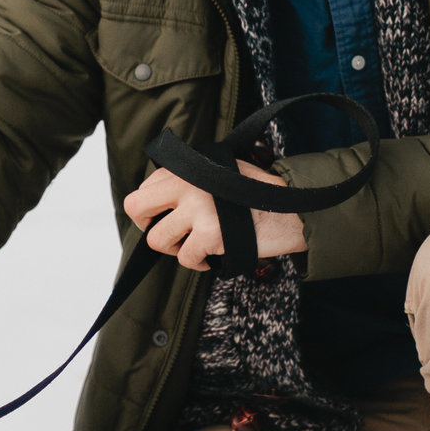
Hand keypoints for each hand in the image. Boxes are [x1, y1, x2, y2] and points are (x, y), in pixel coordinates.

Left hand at [121, 161, 306, 270]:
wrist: (293, 209)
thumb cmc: (258, 192)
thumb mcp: (220, 170)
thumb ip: (189, 179)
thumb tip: (158, 200)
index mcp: (187, 167)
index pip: (144, 189)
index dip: (151, 209)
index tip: (167, 217)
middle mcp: (187, 183)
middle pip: (136, 208)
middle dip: (148, 226)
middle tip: (168, 234)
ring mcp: (197, 208)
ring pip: (158, 240)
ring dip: (176, 248)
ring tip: (197, 244)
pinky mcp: (209, 234)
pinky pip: (186, 258)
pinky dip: (199, 263)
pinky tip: (213, 255)